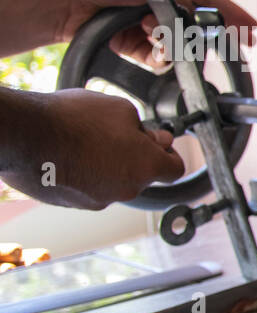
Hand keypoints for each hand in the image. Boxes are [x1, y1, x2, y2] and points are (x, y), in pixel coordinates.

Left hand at [0, 0, 256, 65]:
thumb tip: (195, 21)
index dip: (230, 12)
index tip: (251, 28)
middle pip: (194, 23)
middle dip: (204, 36)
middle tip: (229, 48)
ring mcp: (144, 22)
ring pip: (177, 43)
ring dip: (175, 46)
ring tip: (161, 40)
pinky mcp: (131, 43)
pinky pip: (158, 56)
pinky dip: (159, 57)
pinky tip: (152, 51)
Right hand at [0, 88, 184, 208]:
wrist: (26, 135)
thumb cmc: (73, 118)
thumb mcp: (120, 108)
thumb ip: (145, 128)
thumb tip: (156, 139)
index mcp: (146, 167)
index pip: (175, 169)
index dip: (169, 154)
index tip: (159, 144)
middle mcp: (127, 190)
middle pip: (141, 175)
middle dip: (134, 156)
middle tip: (115, 134)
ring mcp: (98, 200)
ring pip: (113, 182)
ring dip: (107, 164)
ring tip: (84, 140)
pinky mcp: (73, 204)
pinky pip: (87, 188)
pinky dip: (84, 174)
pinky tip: (67, 153)